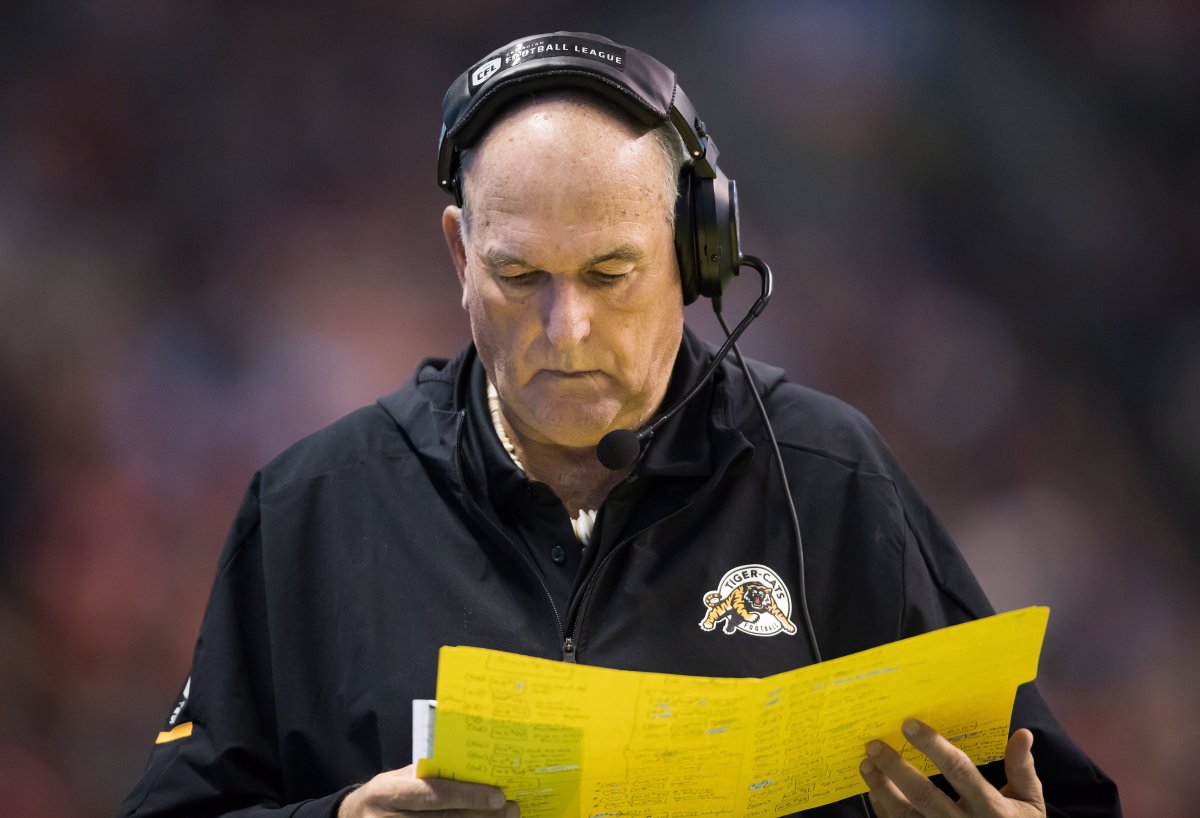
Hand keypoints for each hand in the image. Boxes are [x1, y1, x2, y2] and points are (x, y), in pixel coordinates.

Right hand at [338, 765, 517, 817]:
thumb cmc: (386, 793)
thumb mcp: (400, 778)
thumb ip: (429, 775)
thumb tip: (474, 769)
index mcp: (389, 791)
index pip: (434, 794)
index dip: (468, 795)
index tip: (498, 796)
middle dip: (482, 814)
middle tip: (510, 808)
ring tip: (505, 817)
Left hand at [859, 719, 1045, 817]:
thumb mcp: (1029, 803)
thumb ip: (1022, 770)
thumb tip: (1022, 734)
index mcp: (992, 808)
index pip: (959, 771)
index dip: (933, 747)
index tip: (909, 724)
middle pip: (925, 795)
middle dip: (897, 768)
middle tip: (874, 744)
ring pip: (907, 815)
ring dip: (883, 789)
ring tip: (866, 765)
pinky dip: (884, 810)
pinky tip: (874, 792)